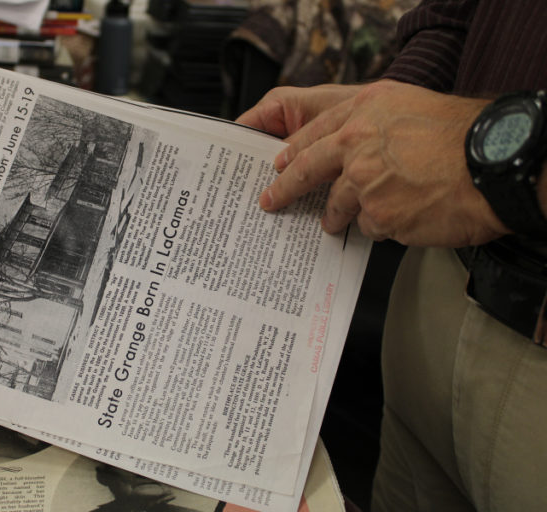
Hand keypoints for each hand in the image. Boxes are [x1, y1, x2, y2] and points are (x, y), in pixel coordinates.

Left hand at [241, 80, 509, 246]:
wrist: (493, 164)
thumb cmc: (460, 134)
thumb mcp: (409, 104)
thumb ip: (371, 121)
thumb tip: (346, 143)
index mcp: (363, 113)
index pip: (314, 133)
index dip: (293, 151)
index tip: (279, 164)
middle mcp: (357, 146)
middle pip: (307, 170)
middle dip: (283, 188)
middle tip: (270, 201)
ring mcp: (366, 184)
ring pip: (340, 206)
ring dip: (341, 215)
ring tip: (352, 219)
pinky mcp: (380, 217)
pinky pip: (372, 227)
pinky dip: (384, 224)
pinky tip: (407, 214)